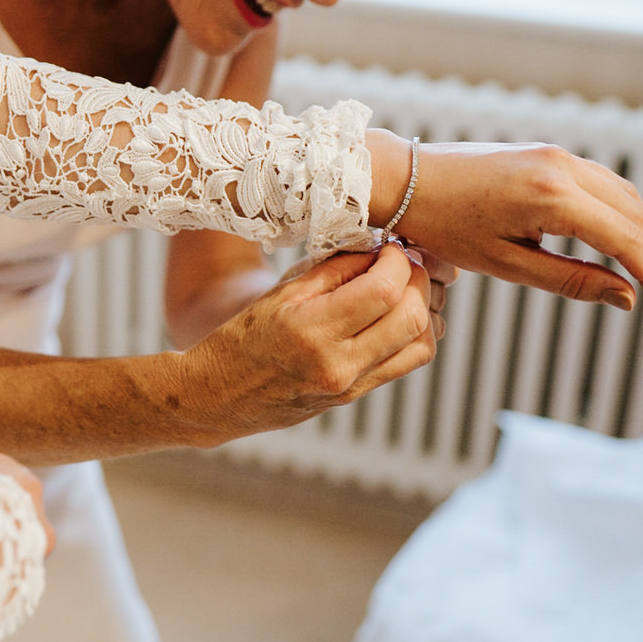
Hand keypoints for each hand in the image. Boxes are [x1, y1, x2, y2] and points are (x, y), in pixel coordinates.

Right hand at [178, 242, 435, 442]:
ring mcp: (350, 385)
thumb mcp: (281, 292)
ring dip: (423, 308)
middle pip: (412, 317)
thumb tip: (378, 247)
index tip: (392, 246)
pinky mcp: (356, 396)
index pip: (384, 290)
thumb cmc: (242, 337)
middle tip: (405, 262)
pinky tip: (395, 315)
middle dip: (419, 280)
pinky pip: (406, 363)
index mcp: (312, 329)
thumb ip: (333, 268)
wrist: (218, 395)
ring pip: (421, 344)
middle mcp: (337, 363)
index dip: (399, 261)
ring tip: (404, 287)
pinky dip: (413, 334)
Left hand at [368, 132, 642, 308]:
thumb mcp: (505, 263)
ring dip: (640, 230)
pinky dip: (618, 211)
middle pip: (632, 212)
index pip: (623, 236)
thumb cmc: (444, 225)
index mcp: (550, 195)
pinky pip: (599, 181)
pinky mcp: (546, 152)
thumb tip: (626, 298)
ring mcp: (554, 153)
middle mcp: (560, 166)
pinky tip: (619, 238)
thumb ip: (570, 280)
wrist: (403, 179)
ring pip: (620, 193)